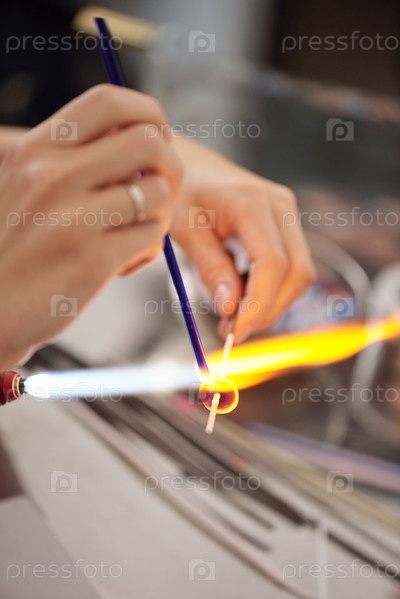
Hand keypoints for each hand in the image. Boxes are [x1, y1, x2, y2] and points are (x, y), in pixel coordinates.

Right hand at [0, 84, 182, 368]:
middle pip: (148, 142)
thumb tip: (138, 136)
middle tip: (159, 192)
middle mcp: (53, 176)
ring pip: (157, 192)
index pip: (108, 101)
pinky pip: (151, 236)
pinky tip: (121, 264)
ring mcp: (73, 218)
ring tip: (132, 235)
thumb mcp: (23, 184)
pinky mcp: (91, 260)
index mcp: (36, 150)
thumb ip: (69, 159)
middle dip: (169, 166)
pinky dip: (147, 250)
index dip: (148, 113)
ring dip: (159, 215)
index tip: (156, 138)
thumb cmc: (14, 247)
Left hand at [170, 137, 315, 342]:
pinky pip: (290, 264)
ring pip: (298, 272)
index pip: (273, 264)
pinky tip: (241, 294)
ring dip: (271, 302)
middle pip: (296, 272)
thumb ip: (210, 268)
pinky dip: (271, 288)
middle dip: (269, 309)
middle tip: (232, 330)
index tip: (235, 331)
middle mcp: (279, 205)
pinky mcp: (283, 223)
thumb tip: (231, 309)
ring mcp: (286, 213)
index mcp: (251, 202)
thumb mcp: (184, 230)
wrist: (184, 162)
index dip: (259, 304)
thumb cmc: (179, 190)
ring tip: (233, 316)